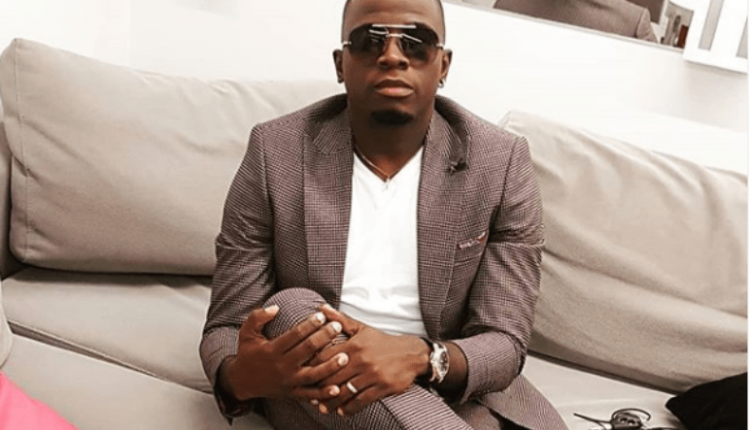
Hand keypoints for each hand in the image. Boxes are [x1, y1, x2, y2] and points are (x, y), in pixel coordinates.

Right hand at [220, 305, 349, 401]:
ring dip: (330, 366)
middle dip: (324, 337)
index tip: (321, 315)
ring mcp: (288, 381)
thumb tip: (275, 307)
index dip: (309, 324)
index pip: (295, 335)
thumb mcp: (246, 333)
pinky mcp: (291, 393)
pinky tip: (337, 389)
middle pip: (307, 350)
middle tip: (337, 327)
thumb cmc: (247, 354)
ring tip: (345, 357)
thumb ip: (258, 317)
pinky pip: (309, 394)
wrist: (241, 382)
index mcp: (272, 350)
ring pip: (312, 374)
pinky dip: (323, 393)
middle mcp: (281, 366)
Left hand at [310, 305, 429, 415]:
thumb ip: (340, 320)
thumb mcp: (361, 329)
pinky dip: (350, 408)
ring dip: (332, 402)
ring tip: (323, 407)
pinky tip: (342, 411)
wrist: (411, 353)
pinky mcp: (382, 387)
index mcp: (354, 345)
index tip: (304, 374)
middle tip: (310, 396)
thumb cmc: (382, 341)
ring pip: (346, 391)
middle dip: (319, 388)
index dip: (313, 367)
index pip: (326, 357)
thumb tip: (320, 307)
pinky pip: (362, 401)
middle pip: (333, 377)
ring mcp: (372, 374)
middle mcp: (362, 360)